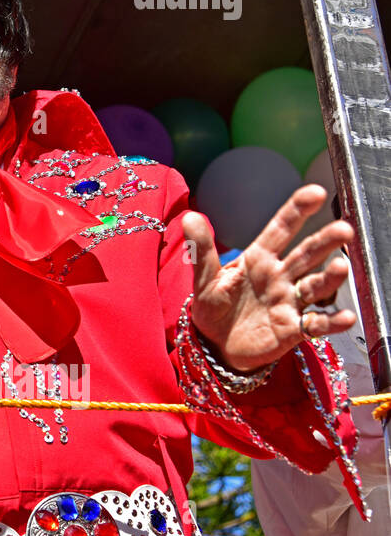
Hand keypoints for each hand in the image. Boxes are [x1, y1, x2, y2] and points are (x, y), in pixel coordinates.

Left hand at [183, 184, 356, 371]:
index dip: (296, 210)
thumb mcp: (204, 277)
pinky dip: (332, 322)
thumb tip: (189, 217)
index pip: (281, 229)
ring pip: (315, 286)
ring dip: (330, 278)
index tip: (315, 192)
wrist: (215, 344)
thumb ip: (201, 249)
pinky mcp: (293, 330)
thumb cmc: (213, 306)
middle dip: (325, 241)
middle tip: (344, 229)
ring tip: (341, 267)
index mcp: (259, 258)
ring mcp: (289, 302)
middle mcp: (280, 276)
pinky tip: (345, 317)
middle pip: (307, 254)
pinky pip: (317, 325)